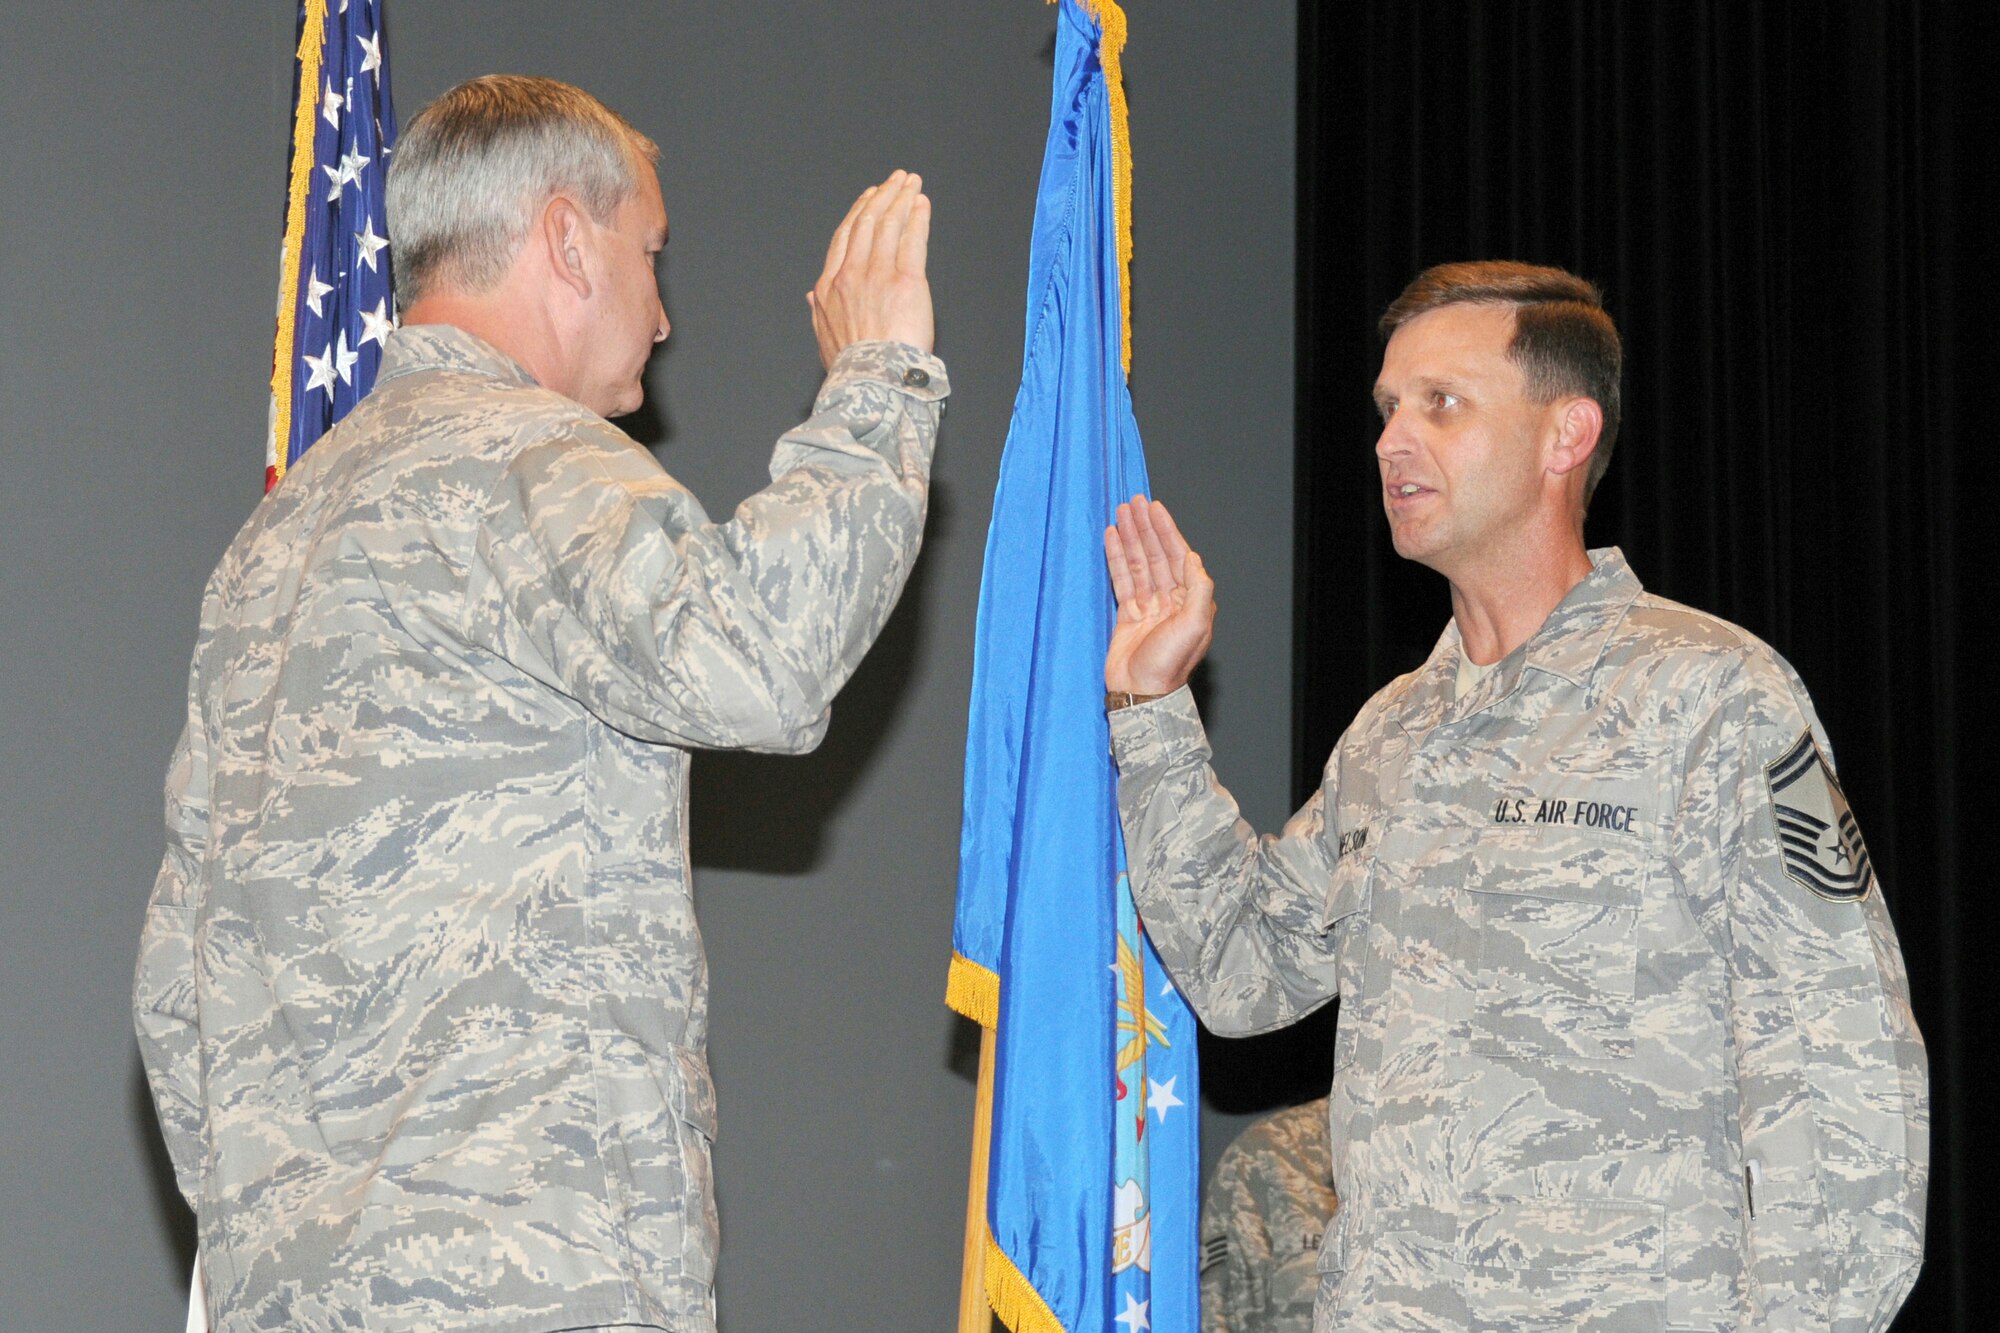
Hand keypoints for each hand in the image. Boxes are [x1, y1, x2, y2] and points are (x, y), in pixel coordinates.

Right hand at [808, 169, 933, 368]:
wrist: (871, 382)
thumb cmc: (852, 368)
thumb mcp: (824, 340)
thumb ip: (819, 312)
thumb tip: (811, 296)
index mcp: (828, 288)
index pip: (844, 237)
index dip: (859, 213)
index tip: (869, 199)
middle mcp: (851, 274)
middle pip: (866, 223)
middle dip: (883, 196)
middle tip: (895, 181)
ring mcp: (878, 275)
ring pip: (888, 224)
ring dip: (901, 198)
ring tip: (911, 184)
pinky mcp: (906, 281)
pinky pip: (912, 239)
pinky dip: (917, 217)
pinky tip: (922, 204)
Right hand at [1104, 497, 1215, 694]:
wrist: (1142, 692)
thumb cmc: (1170, 663)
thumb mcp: (1195, 625)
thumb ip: (1197, 589)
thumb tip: (1192, 557)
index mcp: (1190, 600)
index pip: (1177, 556)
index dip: (1166, 531)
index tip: (1154, 508)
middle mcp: (1170, 600)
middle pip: (1156, 555)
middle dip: (1145, 528)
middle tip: (1133, 502)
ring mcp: (1148, 606)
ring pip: (1138, 564)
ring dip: (1130, 537)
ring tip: (1120, 513)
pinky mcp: (1127, 614)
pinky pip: (1121, 580)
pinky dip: (1116, 558)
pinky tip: (1111, 539)